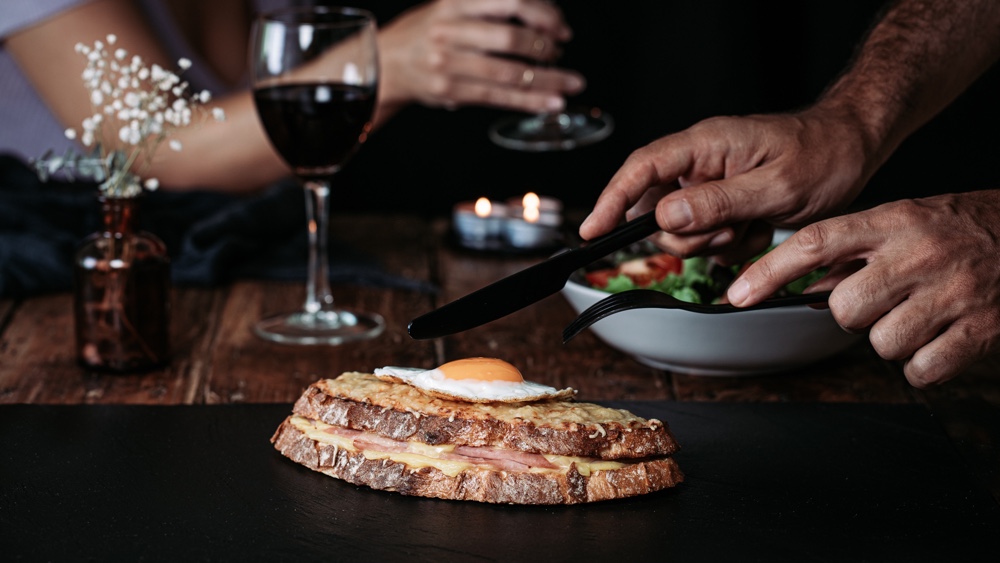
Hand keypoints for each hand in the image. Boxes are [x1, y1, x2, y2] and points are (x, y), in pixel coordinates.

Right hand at [378, 0, 584, 113]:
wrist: (385, 62)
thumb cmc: (426, 33)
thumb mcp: (452, 6)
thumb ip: (489, 7)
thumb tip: (543, 15)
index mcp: (456, 3)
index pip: (509, 1)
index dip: (542, 13)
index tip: (560, 26)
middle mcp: (451, 30)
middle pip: (510, 38)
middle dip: (545, 47)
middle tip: (561, 51)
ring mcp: (449, 63)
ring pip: (508, 73)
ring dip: (547, 79)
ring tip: (570, 83)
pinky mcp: (450, 90)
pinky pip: (498, 97)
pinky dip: (530, 101)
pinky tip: (552, 102)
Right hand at [578, 107, 878, 264]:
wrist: (854, 146)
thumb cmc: (824, 154)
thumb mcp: (776, 186)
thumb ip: (717, 202)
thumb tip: (663, 216)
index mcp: (706, 144)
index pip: (642, 169)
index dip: (611, 200)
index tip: (592, 230)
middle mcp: (700, 161)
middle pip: (657, 209)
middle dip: (689, 235)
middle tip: (731, 231)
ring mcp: (709, 181)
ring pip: (681, 229)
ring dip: (714, 242)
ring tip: (753, 226)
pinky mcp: (721, 199)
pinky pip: (706, 234)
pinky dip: (729, 243)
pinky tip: (758, 228)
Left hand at [727, 191, 999, 386]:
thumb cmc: (959, 229)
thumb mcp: (902, 222)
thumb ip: (852, 251)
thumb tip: (801, 287)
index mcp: (894, 221)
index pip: (816, 242)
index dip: (771, 270)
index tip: (738, 294)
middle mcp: (918, 254)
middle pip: (844, 307)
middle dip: (854, 313)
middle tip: (883, 299)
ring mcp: (951, 292)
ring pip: (882, 343)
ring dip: (893, 339)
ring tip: (919, 314)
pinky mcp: (980, 329)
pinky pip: (921, 370)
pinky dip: (925, 364)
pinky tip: (941, 337)